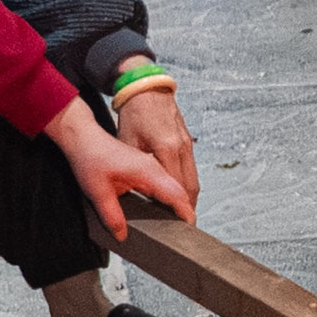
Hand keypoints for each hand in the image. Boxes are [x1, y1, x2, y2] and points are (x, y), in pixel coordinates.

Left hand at [48, 99, 182, 240]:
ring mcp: (153, 161)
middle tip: (184, 229)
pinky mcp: (149, 160)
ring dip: (180, 200)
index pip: (176, 194)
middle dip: (187, 210)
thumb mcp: (98, 192)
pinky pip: (169, 178)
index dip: (186, 212)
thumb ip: (111, 216)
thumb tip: (122, 234)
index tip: (190, 226)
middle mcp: (155, 164)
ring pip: (177, 183)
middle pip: (182, 189)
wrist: (83, 135)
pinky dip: (172, 193)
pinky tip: (164, 203)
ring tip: (178, 220)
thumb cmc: (89, 155)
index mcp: (147, 170)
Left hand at [104, 76, 202, 219]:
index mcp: (165, 149)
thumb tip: (122, 215)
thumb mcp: (126, 144)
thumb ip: (124, 183)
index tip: (182, 225)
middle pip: (191, 188)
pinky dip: (187, 184)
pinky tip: (178, 192)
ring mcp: (186, 144)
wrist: (144, 89)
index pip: (177, 189)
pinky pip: (191, 169)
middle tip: (183, 227)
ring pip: (194, 179)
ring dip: (189, 197)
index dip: (181, 209)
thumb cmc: (133, 115)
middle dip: (188, 208)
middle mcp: (180, 148)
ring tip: (181, 214)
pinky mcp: (186, 141)